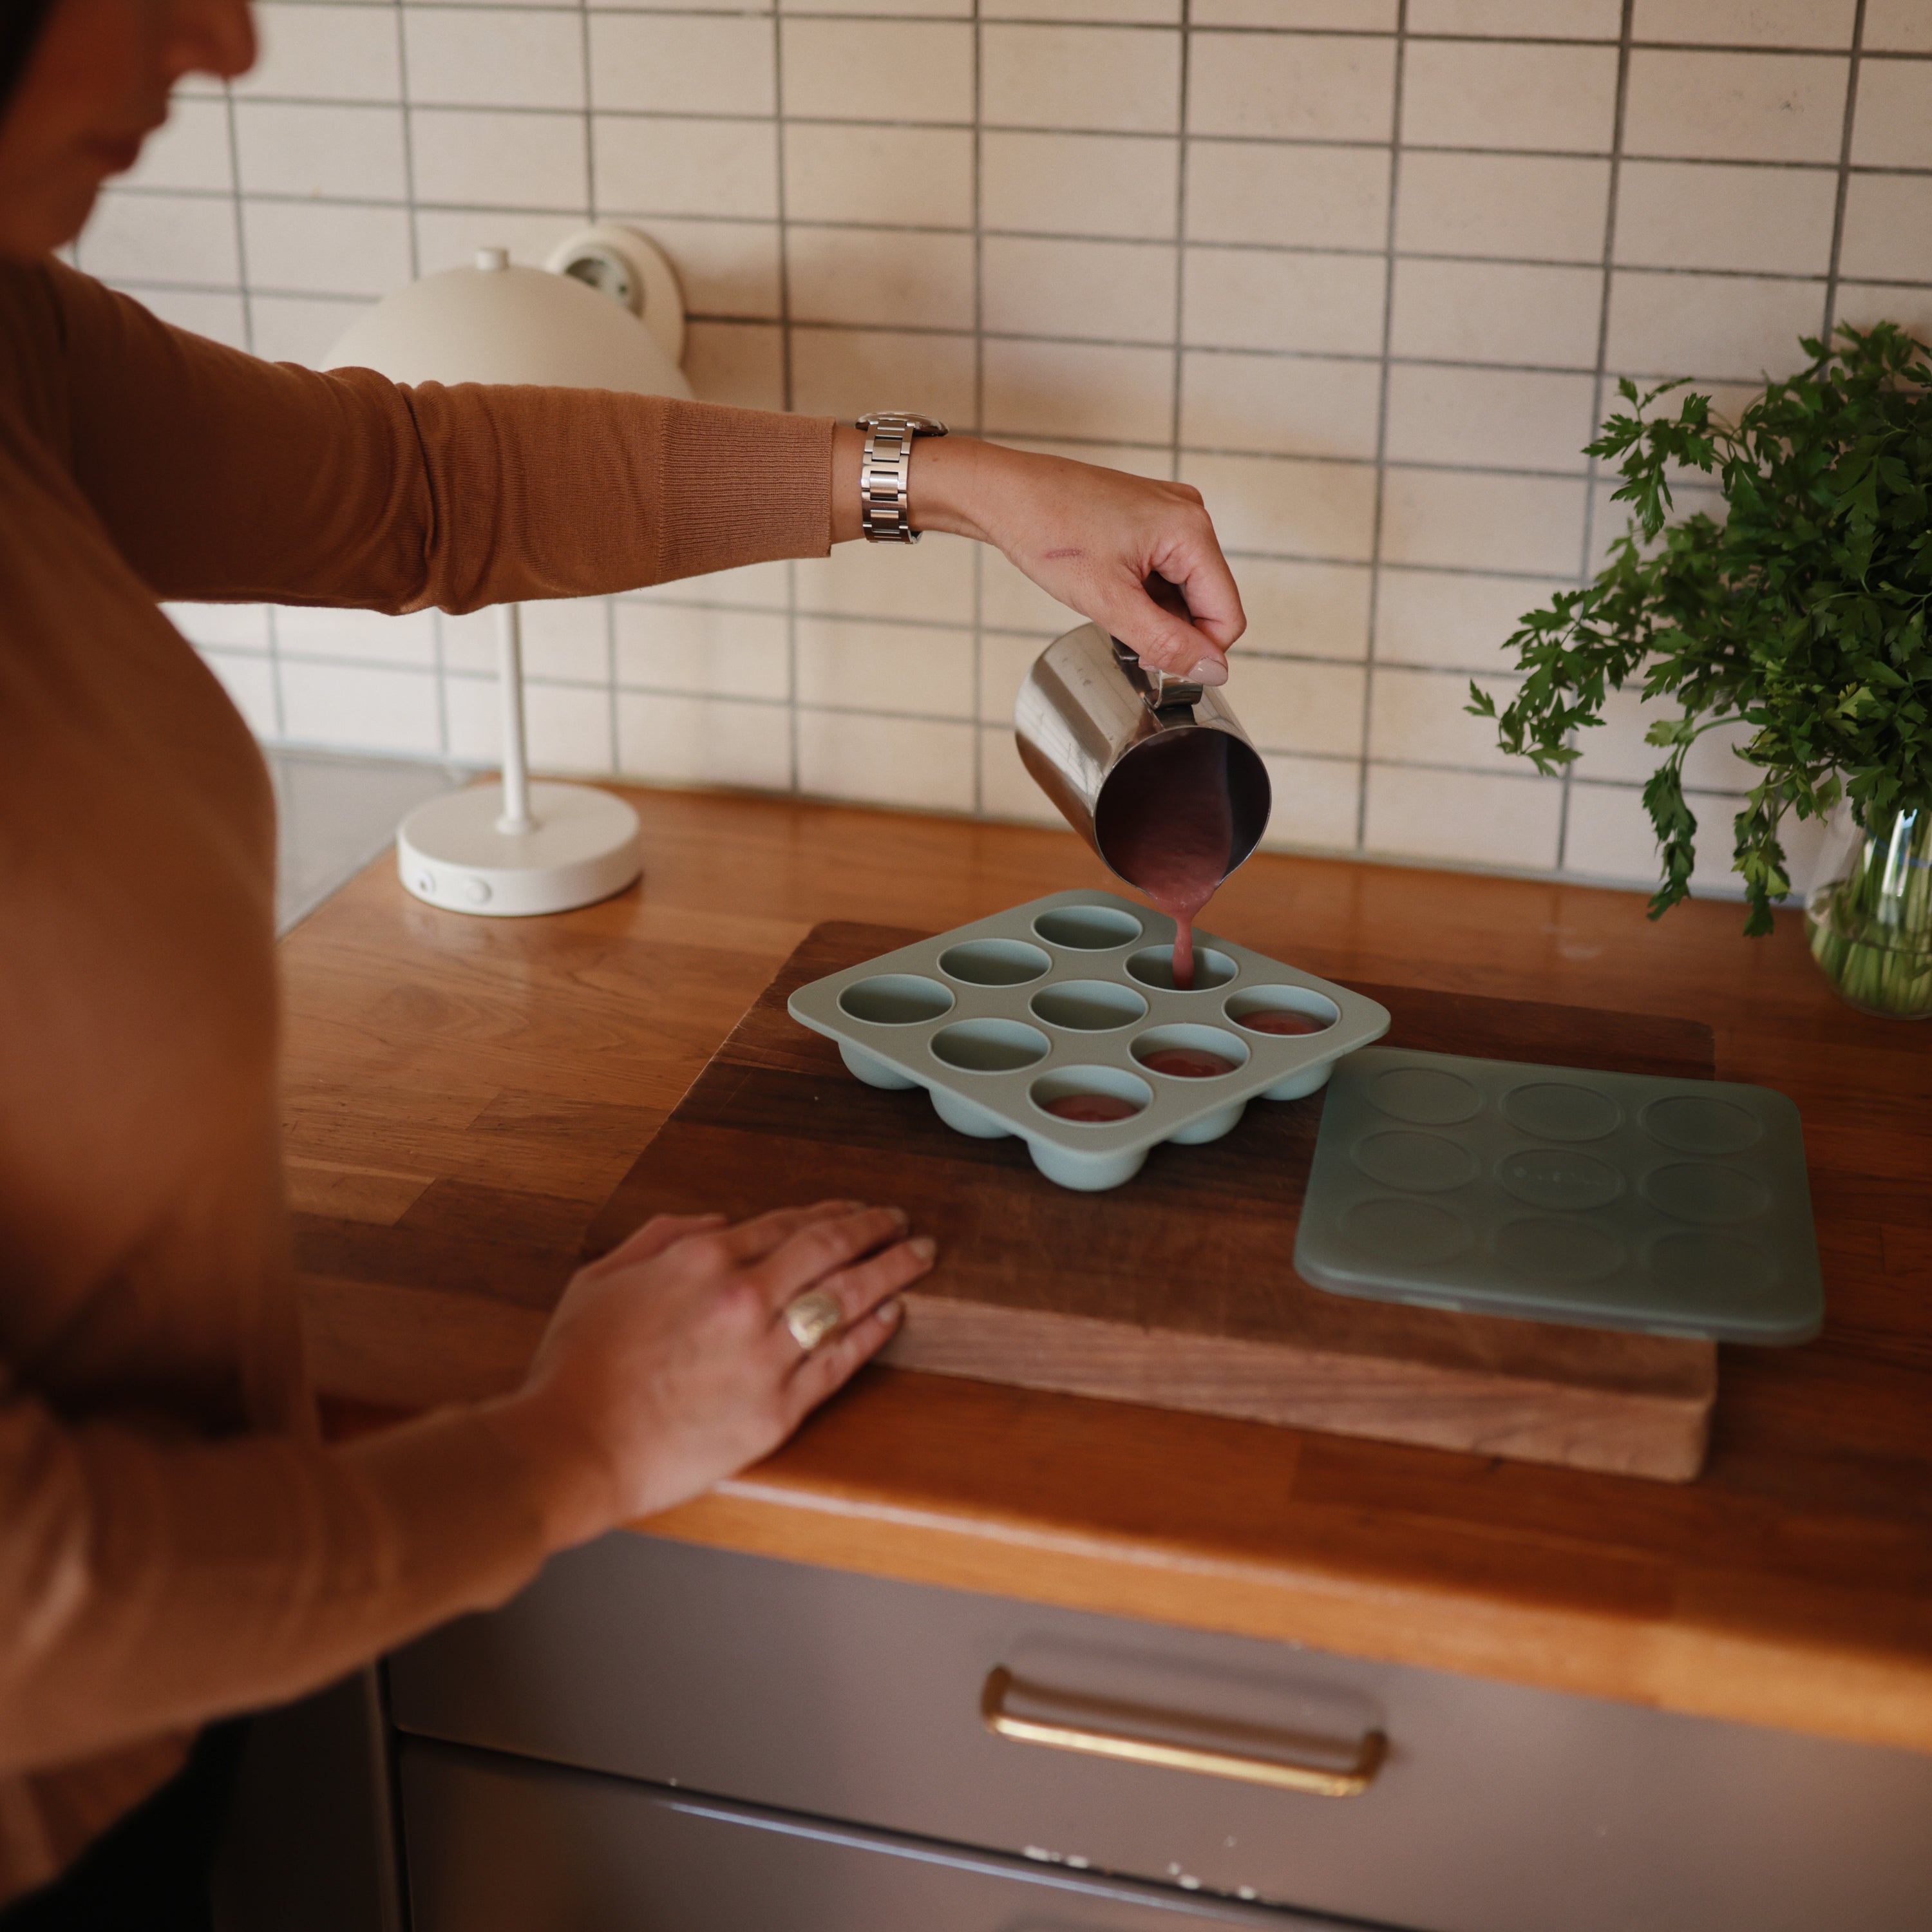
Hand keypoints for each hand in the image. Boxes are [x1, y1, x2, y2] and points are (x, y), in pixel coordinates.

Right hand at [486, 1201, 933, 1550]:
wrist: (573, 1447)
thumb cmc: (577, 1368)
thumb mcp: (602, 1278)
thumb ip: (659, 1236)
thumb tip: (715, 1222)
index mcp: (701, 1259)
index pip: (786, 1224)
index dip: (829, 1213)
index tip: (854, 1211)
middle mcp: (743, 1297)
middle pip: (830, 1248)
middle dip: (875, 1228)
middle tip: (901, 1222)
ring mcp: (766, 1354)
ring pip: (849, 1298)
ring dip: (891, 1270)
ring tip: (918, 1256)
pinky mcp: (778, 1409)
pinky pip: (840, 1362)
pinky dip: (873, 1332)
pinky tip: (893, 1314)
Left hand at [831, 428, 1245, 685]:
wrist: (1002, 492)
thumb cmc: (1045, 530)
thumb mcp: (1108, 602)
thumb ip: (1166, 641)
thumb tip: (1212, 671)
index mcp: (1190, 529)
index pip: (1227, 616)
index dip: (1196, 652)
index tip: (1150, 659)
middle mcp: (1189, 514)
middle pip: (1208, 602)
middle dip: (1172, 629)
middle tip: (1120, 631)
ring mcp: (1170, 512)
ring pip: (1186, 590)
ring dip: (1155, 612)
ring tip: (1108, 603)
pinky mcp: (1149, 516)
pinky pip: (1166, 570)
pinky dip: (1144, 592)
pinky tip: (1109, 587)